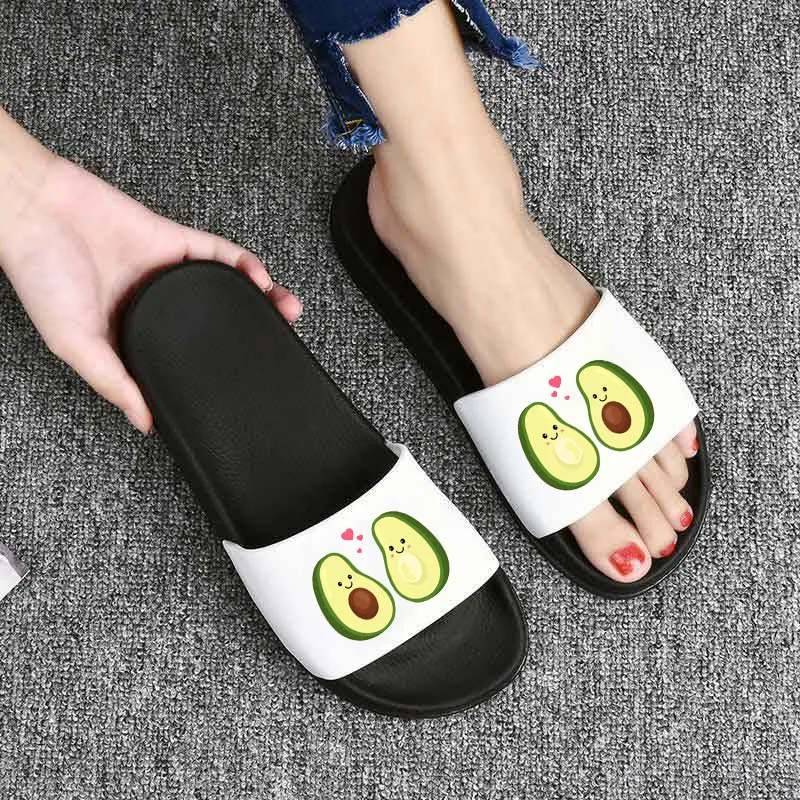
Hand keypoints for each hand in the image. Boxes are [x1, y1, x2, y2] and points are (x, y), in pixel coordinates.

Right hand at [0, 139, 301, 434]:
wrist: (35, 210)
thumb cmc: (41, 275)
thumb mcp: (74, 343)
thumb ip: (113, 381)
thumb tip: (144, 422)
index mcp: (132, 332)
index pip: (183, 356)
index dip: (213, 367)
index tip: (242, 381)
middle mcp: (157, 304)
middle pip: (215, 322)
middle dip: (250, 332)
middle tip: (281, 344)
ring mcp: (168, 272)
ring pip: (225, 288)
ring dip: (258, 298)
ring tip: (286, 312)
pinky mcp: (174, 240)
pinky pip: (217, 252)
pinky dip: (242, 263)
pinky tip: (260, 277)